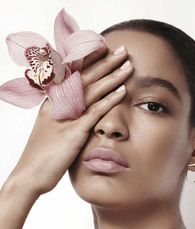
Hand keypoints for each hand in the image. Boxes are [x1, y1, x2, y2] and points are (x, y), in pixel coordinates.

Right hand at [9, 45, 132, 195]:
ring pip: (91, 91)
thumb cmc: (42, 155)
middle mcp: (58, 104)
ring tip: (128, 65)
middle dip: (105, 62)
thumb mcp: (54, 131)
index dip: (90, 61)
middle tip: (122, 50)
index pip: (73, 75)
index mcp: (53, 102)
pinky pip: (94, 112)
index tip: (105, 49)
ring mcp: (65, 117)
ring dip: (112, 76)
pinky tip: (123, 91)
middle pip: (85, 77)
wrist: (29, 175)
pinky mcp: (73, 132)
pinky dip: (109, 101)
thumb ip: (67, 118)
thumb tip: (83, 112)